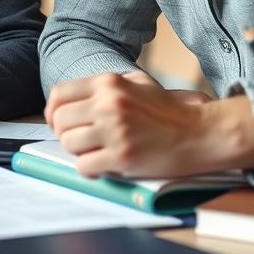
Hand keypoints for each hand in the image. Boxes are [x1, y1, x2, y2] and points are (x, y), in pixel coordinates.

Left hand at [45, 71, 253, 178]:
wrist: (201, 133)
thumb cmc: (170, 112)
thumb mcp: (139, 83)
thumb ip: (107, 85)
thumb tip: (74, 98)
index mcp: (109, 83)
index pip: (59, 95)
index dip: (52, 112)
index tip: (57, 123)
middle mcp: (109, 103)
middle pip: (60, 122)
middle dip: (65, 135)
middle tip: (81, 142)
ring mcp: (115, 130)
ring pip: (69, 144)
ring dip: (79, 153)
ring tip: (97, 153)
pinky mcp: (122, 156)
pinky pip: (84, 166)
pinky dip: (90, 170)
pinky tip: (104, 167)